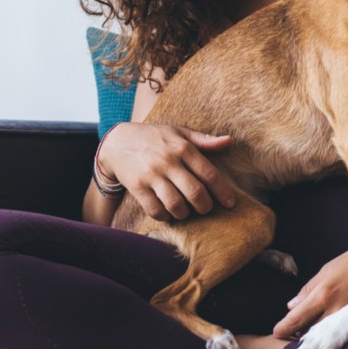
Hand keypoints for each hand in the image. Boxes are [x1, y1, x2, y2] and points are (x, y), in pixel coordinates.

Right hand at [99, 122, 236, 221]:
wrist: (117, 142)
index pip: (209, 174)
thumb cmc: (154, 137)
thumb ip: (204, 140)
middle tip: (206, 209)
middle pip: (195, 193)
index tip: (230, 203)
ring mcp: (152, 175)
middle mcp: (168, 161)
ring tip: (187, 211)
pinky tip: (168, 212)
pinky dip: (165, 216)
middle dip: (205, 206)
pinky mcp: (137, 187)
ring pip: (176, 205)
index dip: (223, 192)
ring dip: (185, 214)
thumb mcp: (179, 132)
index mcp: (183, 148)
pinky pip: (155, 210)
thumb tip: (229, 141)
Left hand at [272, 235, 347, 339]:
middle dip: (299, 338)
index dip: (285, 327)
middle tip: (290, 339)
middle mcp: (335, 309)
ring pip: (325, 336)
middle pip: (310, 332)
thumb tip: (292, 307)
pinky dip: (331, 337)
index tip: (276, 332)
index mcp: (323, 294)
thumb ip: (308, 290)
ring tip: (306, 341)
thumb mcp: (326, 270)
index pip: (298, 317)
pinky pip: (341, 333)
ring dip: (314, 339)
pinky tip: (327, 336)